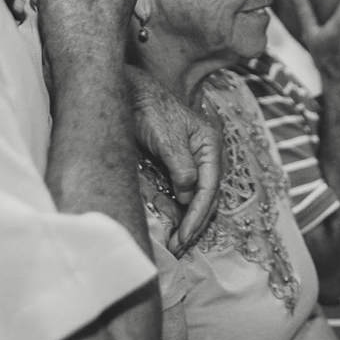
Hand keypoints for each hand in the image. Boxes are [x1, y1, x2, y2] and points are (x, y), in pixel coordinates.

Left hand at [128, 66, 222, 256]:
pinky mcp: (177, 164)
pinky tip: (172, 225)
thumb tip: (188, 195)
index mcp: (210, 144)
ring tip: (177, 242)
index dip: (198, 214)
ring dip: (188, 220)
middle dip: (196, 223)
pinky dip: (179, 210)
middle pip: (208, 195)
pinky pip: (184, 192)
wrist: (130, 93)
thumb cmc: (149, 109)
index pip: (210, 186)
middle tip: (180, 245)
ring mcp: (193, 159)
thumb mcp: (167, 138)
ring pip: (196, 196)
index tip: (185, 235)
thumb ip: (181, 166)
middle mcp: (206, 153)